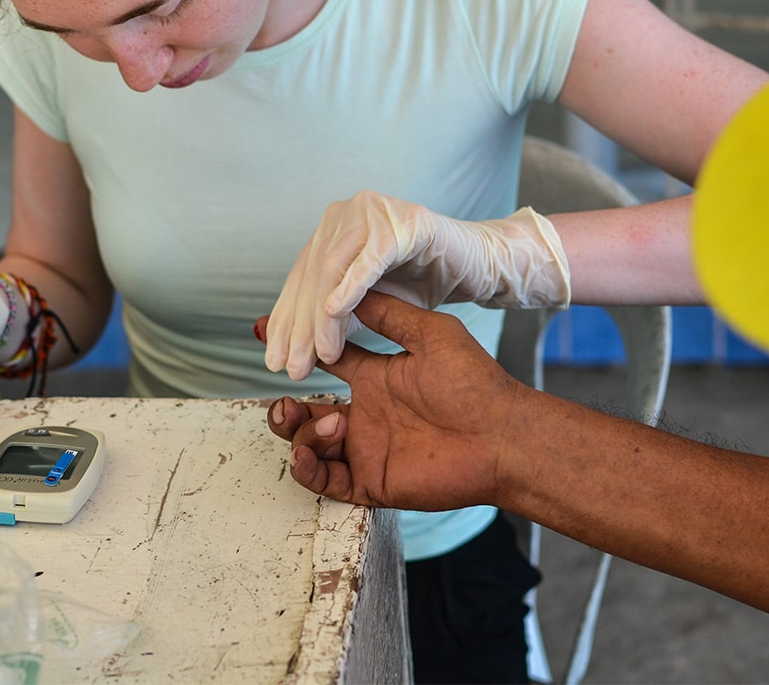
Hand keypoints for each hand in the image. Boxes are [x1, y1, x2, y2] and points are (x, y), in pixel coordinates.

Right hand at [262, 290, 530, 509]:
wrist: (503, 435)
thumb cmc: (475, 382)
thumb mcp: (430, 334)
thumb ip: (388, 314)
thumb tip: (351, 286)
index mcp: (377, 377)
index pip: (326, 361)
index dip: (298, 347)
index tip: (265, 329)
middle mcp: (367, 413)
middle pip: (306, 410)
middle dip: (283, 407)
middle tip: (283, 396)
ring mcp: (367, 448)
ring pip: (309, 444)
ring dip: (303, 432)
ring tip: (331, 422)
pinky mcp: (372, 481)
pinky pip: (325, 481)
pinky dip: (308, 468)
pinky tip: (309, 452)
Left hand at [264, 190, 568, 379]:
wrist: (475, 264)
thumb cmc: (421, 281)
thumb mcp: (368, 303)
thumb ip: (331, 314)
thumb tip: (284, 344)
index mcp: (332, 229)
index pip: (300, 279)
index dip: (286, 321)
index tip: (275, 361)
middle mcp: (345, 214)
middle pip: (311, 276)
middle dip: (299, 327)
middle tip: (291, 367)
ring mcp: (372, 213)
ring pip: (331, 270)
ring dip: (321, 318)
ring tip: (319, 357)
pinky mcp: (401, 223)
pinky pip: (368, 259)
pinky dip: (349, 289)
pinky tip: (334, 317)